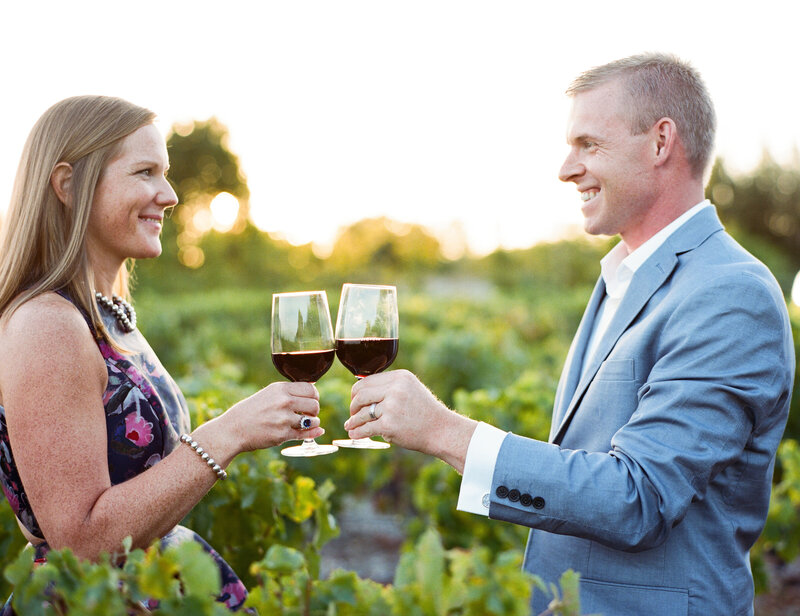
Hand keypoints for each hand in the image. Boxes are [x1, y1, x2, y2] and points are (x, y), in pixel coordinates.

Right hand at [219, 381, 324, 452]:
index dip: (314, 396)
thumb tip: (313, 392)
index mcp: (280, 389)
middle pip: (315, 404)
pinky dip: (313, 433)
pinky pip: (306, 434)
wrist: (233, 429)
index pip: (310, 389)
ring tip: (306, 423)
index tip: (312, 400)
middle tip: (308, 413)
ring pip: (313, 420)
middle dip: (314, 410)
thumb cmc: (251, 411)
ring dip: (313, 422)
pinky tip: (316, 431)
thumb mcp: (269, 394)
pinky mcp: (282, 435)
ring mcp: (284, 419)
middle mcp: (284, 402)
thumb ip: (289, 392)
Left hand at [343, 370, 476, 471]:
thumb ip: (389, 387)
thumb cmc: (425, 412)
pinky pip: (366, 428)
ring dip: (353, 421)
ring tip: (349, 425)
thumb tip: (361, 392)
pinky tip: (354, 434)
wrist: (441, 430)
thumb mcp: (411, 389)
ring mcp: (392, 407)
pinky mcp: (389, 425)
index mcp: (400, 377)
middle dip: (353, 406)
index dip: (356, 392)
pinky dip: (357, 432)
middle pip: (360, 395)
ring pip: (361, 413)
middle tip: (352, 413)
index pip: (366, 381)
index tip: (355, 401)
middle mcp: (395, 389)